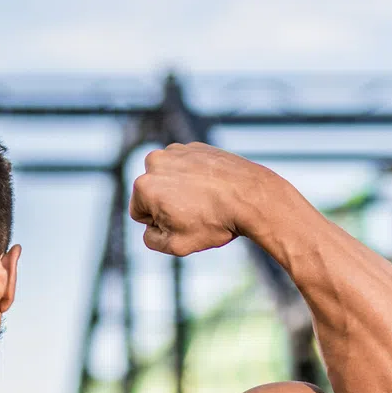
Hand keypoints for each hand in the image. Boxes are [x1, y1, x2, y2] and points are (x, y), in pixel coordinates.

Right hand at [129, 143, 286, 255]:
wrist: (252, 197)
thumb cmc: (214, 223)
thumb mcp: (177, 245)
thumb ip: (152, 240)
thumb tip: (150, 227)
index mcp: (144, 186)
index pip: (139, 213)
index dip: (160, 224)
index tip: (183, 223)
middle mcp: (155, 162)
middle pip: (153, 192)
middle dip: (168, 204)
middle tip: (196, 213)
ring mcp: (176, 151)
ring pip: (169, 179)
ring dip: (180, 190)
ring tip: (205, 201)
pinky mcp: (195, 147)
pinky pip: (186, 167)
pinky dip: (195, 177)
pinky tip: (213, 188)